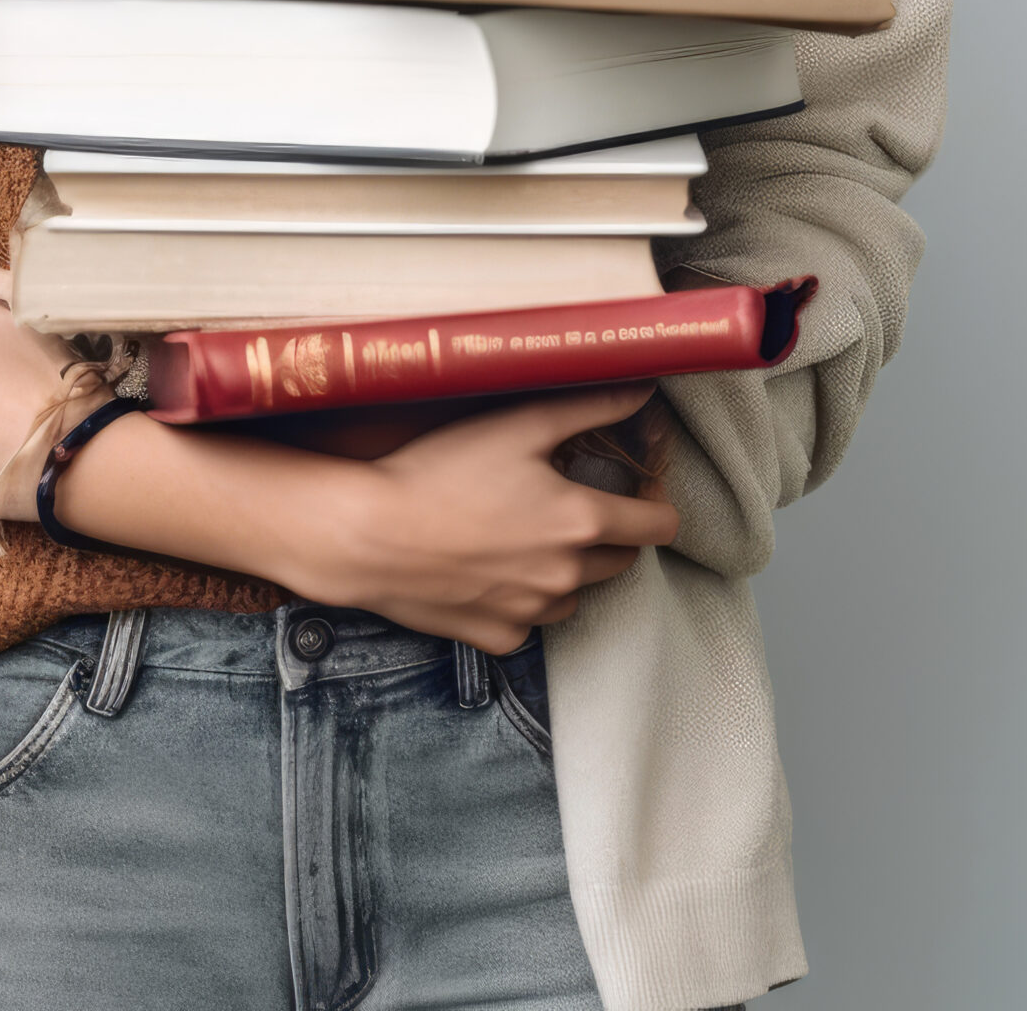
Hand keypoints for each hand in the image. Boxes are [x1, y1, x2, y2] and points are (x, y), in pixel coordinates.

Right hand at [55, 380, 679, 655]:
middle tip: (575, 501)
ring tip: (529, 534)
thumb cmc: (438, 469)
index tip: (638, 488)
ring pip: (577, 595)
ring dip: (569, 569)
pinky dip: (522, 600)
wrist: (367, 535)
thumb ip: (590, 405)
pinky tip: (492, 567)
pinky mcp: (495, 637)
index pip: (658, 526)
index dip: (656, 503)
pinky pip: (529, 622)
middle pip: (623, 562)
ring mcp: (531, 612)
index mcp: (582, 521)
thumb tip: (642, 390)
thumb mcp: (518, 423)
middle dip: (612, 533)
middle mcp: (567, 575)